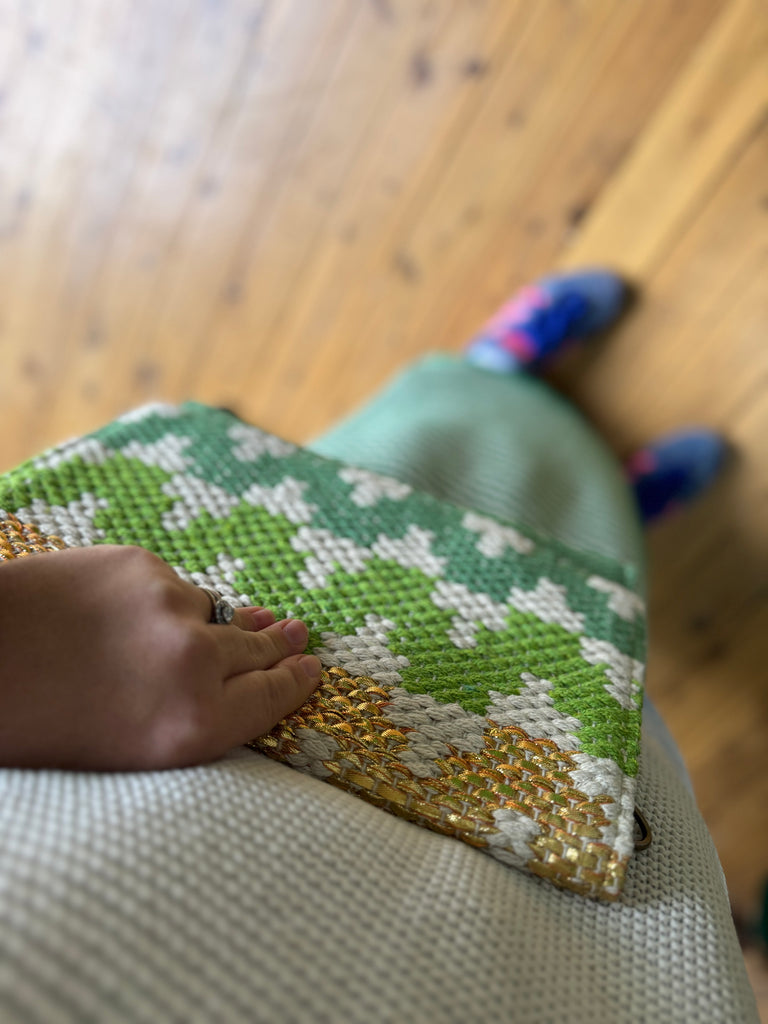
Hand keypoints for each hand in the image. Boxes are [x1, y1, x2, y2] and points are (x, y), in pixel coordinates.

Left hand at [0, 545, 321, 769]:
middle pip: (257, 651)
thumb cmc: (36, 724)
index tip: (311, 669)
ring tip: (179, 637)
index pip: (271, 699)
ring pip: (210, 612)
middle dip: (277, 646)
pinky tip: (122, 615)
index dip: (294, 683)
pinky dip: (155, 600)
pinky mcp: (140, 565)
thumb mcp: (125, 753)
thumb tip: (239, 662)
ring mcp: (171, 606)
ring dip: (202, 625)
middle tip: (296, 635)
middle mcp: (195, 665)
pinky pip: (167, 585)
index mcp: (192, 728)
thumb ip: (194, 714)